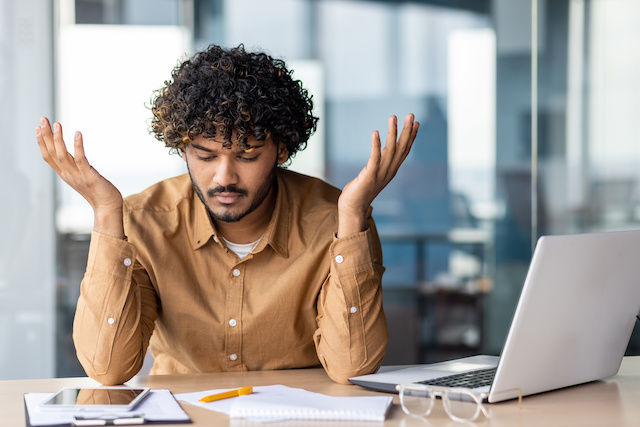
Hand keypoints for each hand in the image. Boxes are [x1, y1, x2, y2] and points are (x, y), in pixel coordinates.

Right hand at [36, 117, 124, 237]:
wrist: (107, 208)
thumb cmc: (98, 192)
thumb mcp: (82, 177)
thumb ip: (76, 167)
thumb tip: (73, 155)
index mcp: (65, 175)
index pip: (48, 156)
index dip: (41, 142)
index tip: (38, 128)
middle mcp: (68, 175)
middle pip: (52, 153)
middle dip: (46, 136)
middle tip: (42, 119)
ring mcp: (77, 176)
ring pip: (62, 155)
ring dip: (58, 138)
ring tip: (57, 124)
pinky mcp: (89, 176)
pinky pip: (81, 159)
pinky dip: (78, 146)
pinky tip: (78, 133)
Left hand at [337, 114, 418, 237]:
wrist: (353, 208)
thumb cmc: (360, 191)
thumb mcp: (374, 175)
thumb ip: (380, 165)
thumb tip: (382, 154)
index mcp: (391, 170)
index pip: (404, 150)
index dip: (411, 136)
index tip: (416, 122)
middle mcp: (389, 171)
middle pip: (401, 148)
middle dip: (406, 130)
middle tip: (411, 114)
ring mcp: (380, 173)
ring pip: (390, 150)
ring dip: (392, 132)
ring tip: (393, 117)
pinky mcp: (369, 176)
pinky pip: (374, 158)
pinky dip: (376, 145)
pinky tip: (376, 133)